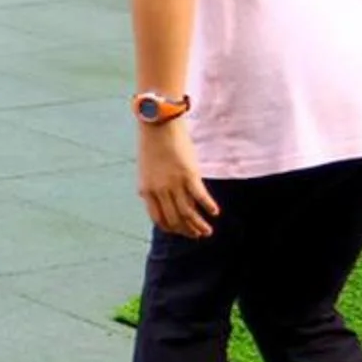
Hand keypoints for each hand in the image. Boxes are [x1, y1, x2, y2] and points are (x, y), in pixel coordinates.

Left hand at [136, 122, 219, 237]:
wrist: (158, 125)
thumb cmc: (153, 145)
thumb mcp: (147, 170)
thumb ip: (153, 186)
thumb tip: (160, 199)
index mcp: (147, 191)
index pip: (159, 219)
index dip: (172, 228)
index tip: (181, 232)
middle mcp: (159, 191)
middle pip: (175, 219)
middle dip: (187, 231)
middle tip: (198, 235)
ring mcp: (174, 184)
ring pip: (187, 213)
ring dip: (198, 225)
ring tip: (208, 232)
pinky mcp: (189, 175)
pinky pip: (200, 197)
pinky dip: (208, 207)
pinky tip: (215, 213)